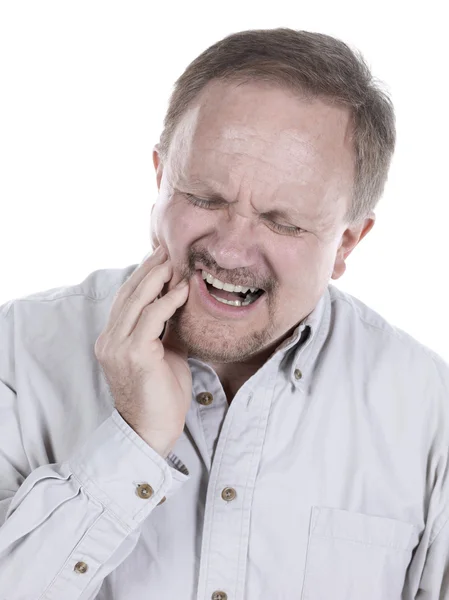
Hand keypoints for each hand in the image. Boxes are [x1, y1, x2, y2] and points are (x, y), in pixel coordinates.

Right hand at [94, 246, 191, 456]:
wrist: (152, 431)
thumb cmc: (161, 395)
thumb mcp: (163, 353)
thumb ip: (165, 328)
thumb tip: (179, 302)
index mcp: (113, 339)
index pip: (126, 299)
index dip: (142, 276)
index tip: (160, 257)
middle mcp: (109, 339)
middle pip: (129, 294)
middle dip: (149, 269)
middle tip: (167, 249)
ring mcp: (118, 346)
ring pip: (137, 301)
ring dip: (157, 277)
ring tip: (175, 260)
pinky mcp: (134, 354)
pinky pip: (153, 318)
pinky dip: (168, 300)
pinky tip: (183, 289)